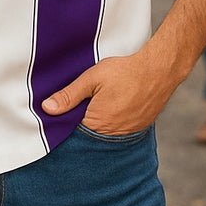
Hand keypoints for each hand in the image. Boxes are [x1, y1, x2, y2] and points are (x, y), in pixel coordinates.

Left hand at [41, 44, 177, 134]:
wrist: (159, 70)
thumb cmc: (124, 72)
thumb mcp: (92, 78)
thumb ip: (69, 95)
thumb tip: (47, 108)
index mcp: (96, 123)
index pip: (73, 132)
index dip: (66, 123)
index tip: (59, 115)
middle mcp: (112, 134)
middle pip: (89, 135)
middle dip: (82, 123)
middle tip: (83, 106)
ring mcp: (127, 133)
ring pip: (105, 133)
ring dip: (99, 124)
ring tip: (100, 105)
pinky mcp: (139, 129)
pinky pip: (120, 131)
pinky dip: (114, 123)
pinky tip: (114, 108)